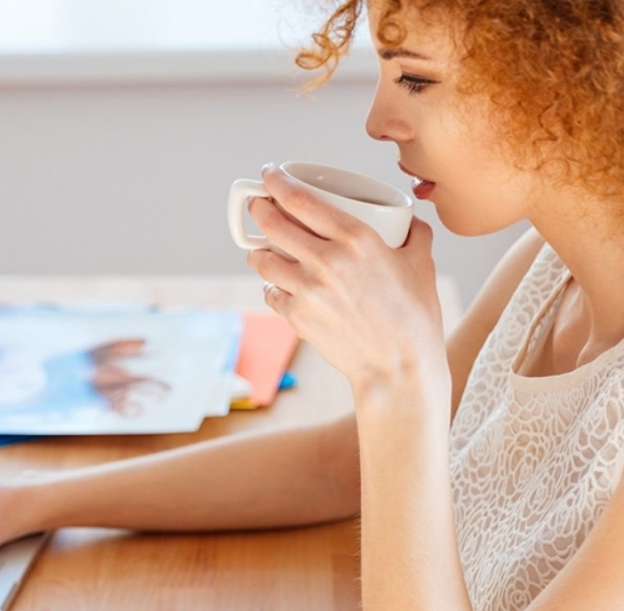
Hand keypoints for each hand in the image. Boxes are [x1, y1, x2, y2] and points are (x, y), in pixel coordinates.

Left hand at [245, 165, 447, 393]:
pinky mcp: (297, 317)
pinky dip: (271, 286)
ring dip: (257, 251)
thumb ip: (415, 234)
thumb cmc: (415, 317)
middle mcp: (326, 261)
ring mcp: (307, 291)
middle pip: (272, 224)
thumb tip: (410, 219)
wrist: (399, 368)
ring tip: (259, 248)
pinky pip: (271, 293)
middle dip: (258, 209)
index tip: (269, 174)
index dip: (277, 182)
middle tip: (257, 205)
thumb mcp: (422, 265)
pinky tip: (277, 284)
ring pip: (263, 260)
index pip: (301, 199)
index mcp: (356, 239)